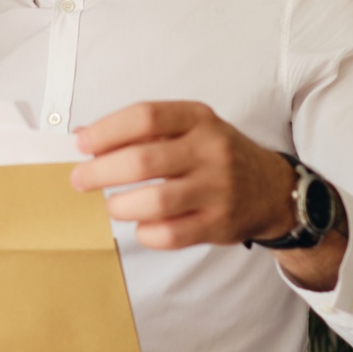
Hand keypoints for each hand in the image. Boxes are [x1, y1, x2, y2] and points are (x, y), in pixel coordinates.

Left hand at [70, 101, 298, 249]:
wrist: (271, 189)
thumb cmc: (217, 156)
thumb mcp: (188, 129)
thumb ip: (140, 131)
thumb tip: (84, 135)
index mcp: (198, 119)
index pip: (146, 116)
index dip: (107, 131)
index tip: (82, 144)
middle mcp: (211, 150)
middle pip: (144, 160)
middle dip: (101, 172)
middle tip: (81, 180)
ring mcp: (217, 189)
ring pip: (156, 201)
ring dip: (121, 205)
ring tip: (112, 205)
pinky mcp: (218, 224)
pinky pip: (171, 235)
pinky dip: (146, 233)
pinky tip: (141, 225)